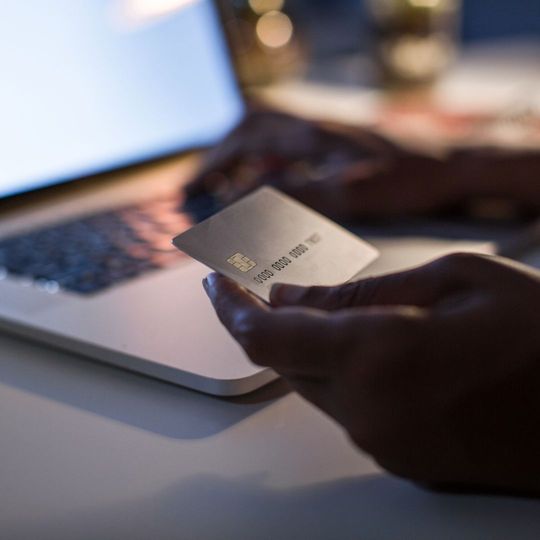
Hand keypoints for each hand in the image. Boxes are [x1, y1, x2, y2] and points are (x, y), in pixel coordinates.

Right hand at [185, 107, 464, 219]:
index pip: (246, 142)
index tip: (193, 191)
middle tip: (197, 185)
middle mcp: (314, 123)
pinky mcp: (333, 137)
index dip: (215, 166)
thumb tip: (245, 199)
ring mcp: (324, 127)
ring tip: (220, 182)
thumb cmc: (409, 181)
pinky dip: (262, 156)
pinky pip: (284, 138)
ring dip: (238, 152)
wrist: (450, 164)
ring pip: (265, 128)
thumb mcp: (352, 196)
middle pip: (248, 125)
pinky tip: (262, 177)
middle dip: (218, 154)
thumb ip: (297, 196)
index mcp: (313, 135)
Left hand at [203, 254, 539, 493]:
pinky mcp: (400, 458)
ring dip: (308, 345)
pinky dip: (339, 371)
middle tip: (265, 282)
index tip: (216, 278)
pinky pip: (346, 408)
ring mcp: (385, 443)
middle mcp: (372, 410)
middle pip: (285, 360)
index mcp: (381, 357)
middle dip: (269, 319)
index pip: (268, 336)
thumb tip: (291, 295)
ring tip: (327, 310)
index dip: (232, 305)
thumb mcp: (453, 279)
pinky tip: (367, 347)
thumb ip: (360, 292)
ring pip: (314, 384)